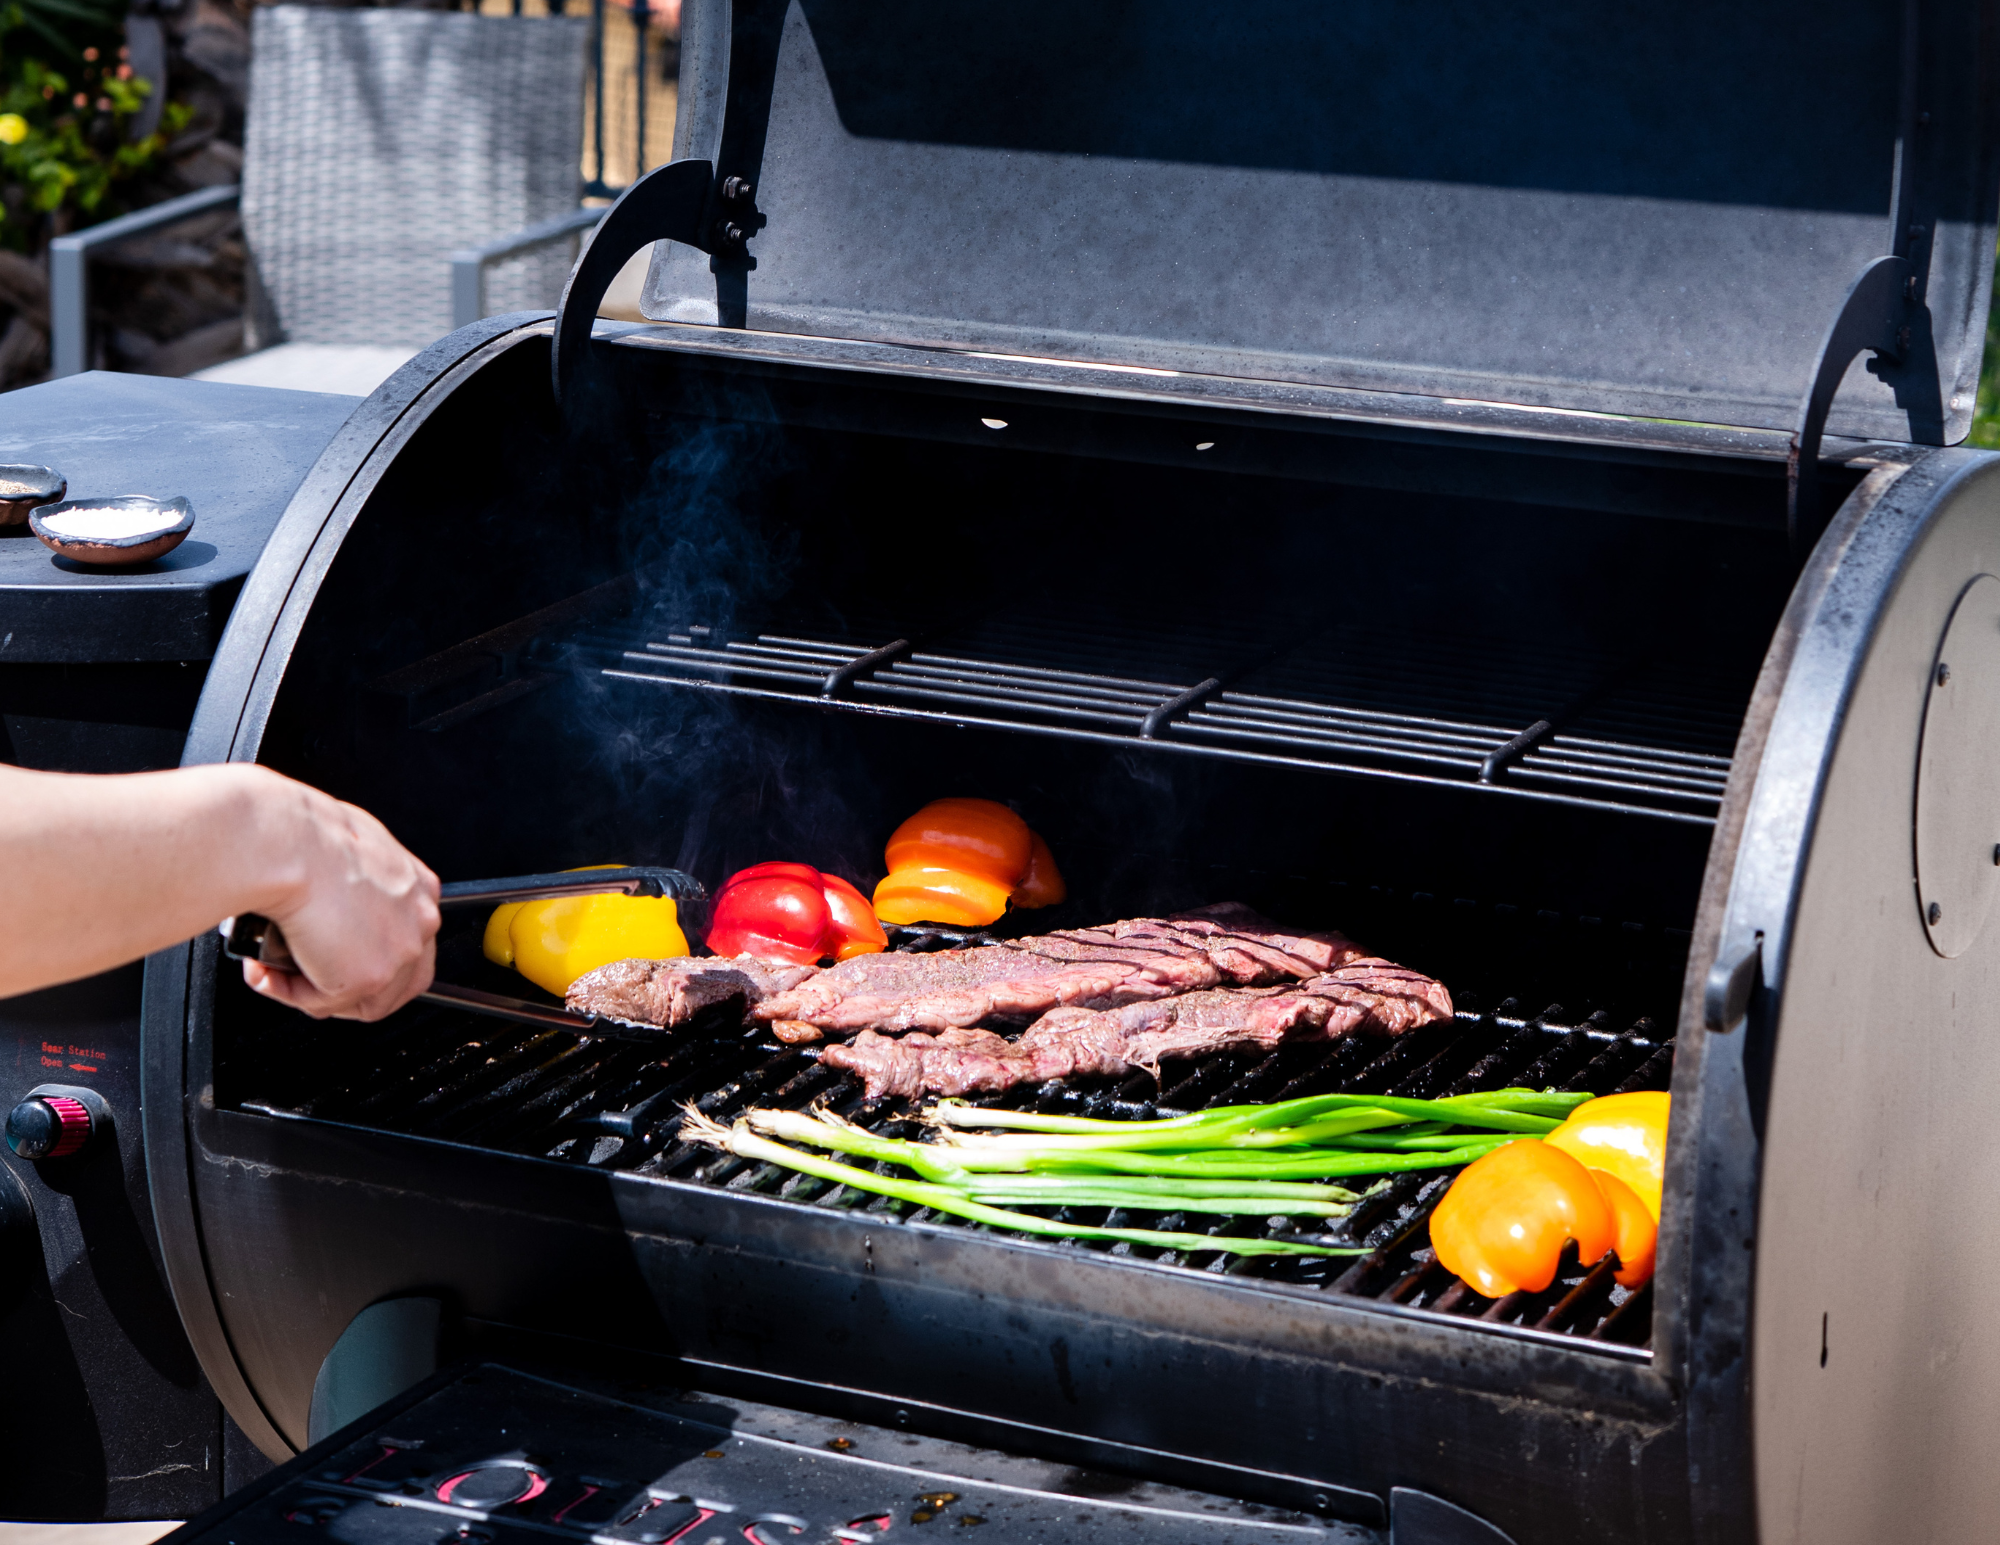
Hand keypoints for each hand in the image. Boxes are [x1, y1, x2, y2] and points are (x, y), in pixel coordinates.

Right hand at [242, 781, 439, 1020]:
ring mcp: (400, 951)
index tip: (330, 956)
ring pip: (364, 1000)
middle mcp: (420, 919)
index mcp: (417, 886)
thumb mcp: (344, 850)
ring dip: (314, 994)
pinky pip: (324, 1003)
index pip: (407, 939)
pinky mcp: (369, 977)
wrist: (286, 843)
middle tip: (302, 974)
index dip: (365, 956)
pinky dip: (290, 994)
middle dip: (346, 987)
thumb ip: (350, 883)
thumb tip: (327, 903)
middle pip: (399, 979)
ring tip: (274, 972)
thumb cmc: (302, 835)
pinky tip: (267, 972)